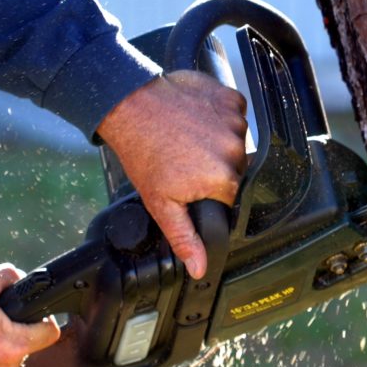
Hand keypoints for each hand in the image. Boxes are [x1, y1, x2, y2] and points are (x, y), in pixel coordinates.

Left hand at [97, 71, 246, 278]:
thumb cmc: (143, 152)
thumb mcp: (161, 204)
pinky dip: (220, 116)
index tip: (191, 180)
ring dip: (218, 140)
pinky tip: (196, 119)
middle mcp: (236, 150)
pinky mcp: (231, 98)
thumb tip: (201, 268)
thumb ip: (185, 237)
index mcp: (223, 179)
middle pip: (236, 168)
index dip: (209, 191)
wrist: (130, 106)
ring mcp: (235, 121)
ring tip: (188, 137)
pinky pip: (236, 113)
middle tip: (186, 159)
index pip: (230, 195)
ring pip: (236, 140)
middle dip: (215, 166)